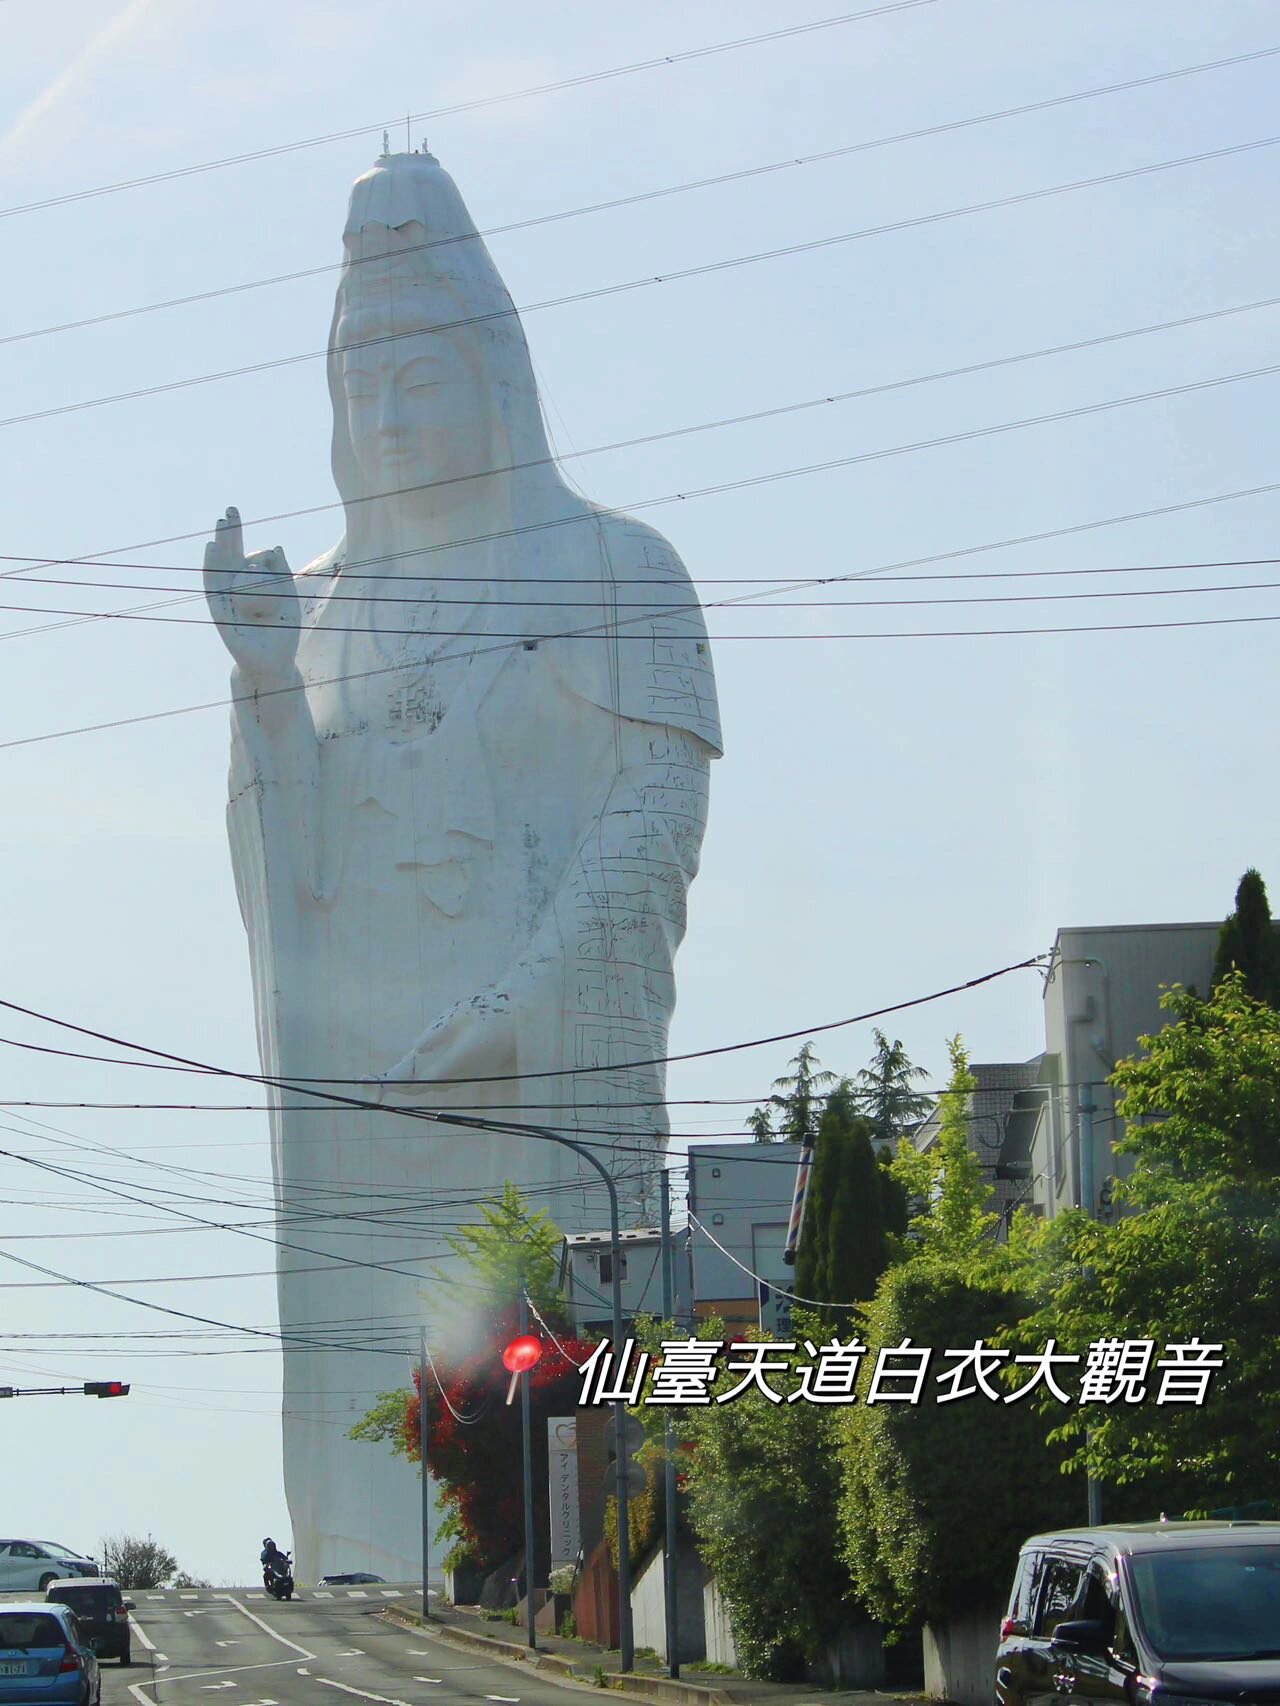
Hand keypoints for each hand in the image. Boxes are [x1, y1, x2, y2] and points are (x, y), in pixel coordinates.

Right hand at [203, 505, 300, 681]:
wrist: (274, 662)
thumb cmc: (282, 632)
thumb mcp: (288, 599)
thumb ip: (282, 574)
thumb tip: (276, 546)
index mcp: (251, 585)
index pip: (244, 555)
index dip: (241, 537)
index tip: (241, 521)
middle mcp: (235, 589)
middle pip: (230, 556)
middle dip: (230, 534)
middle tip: (229, 510)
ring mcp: (225, 598)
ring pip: (221, 566)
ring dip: (221, 544)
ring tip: (221, 522)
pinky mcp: (219, 609)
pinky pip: (214, 586)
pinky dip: (212, 567)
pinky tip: (212, 548)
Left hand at [378, 992, 515, 1089]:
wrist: (526, 1016)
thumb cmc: (492, 1010)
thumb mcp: (460, 1015)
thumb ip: (438, 1034)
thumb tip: (416, 1048)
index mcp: (458, 1059)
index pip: (425, 1081)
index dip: (404, 1085)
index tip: (387, 1085)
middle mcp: (466, 1072)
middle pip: (433, 1086)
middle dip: (411, 1085)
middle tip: (391, 1081)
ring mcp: (476, 1073)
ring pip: (444, 1084)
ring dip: (425, 1082)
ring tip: (407, 1075)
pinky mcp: (482, 1069)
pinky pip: (455, 1079)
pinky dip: (439, 1077)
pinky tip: (432, 1067)